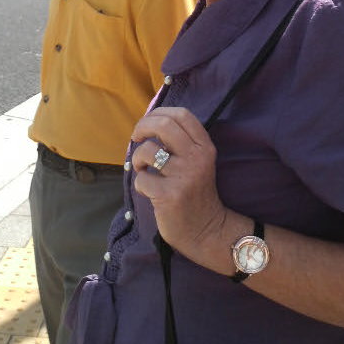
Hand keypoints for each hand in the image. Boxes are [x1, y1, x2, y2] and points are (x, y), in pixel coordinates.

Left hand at [131, 107, 226, 261]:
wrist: (206, 230)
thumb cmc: (194, 192)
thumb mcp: (196, 162)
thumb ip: (180, 142)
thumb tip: (149, 122)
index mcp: (204, 146)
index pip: (182, 114)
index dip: (159, 113)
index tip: (148, 122)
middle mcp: (197, 158)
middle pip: (163, 125)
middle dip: (142, 126)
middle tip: (136, 137)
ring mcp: (184, 176)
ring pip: (147, 150)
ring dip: (137, 158)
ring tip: (142, 168)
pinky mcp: (169, 195)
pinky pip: (142, 178)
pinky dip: (140, 184)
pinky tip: (149, 191)